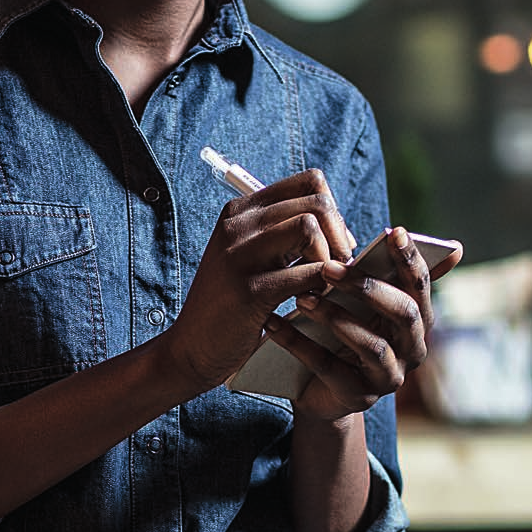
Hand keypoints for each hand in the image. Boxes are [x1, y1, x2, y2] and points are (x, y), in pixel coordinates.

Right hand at [165, 169, 354, 392]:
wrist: (192, 348)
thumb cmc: (230, 305)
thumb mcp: (250, 257)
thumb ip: (283, 236)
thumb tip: (339, 226)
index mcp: (241, 212)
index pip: (310, 182)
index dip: (335, 211)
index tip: (335, 243)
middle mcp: (237, 225)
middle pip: (316, 203)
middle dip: (340, 235)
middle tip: (339, 267)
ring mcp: (239, 255)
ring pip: (310, 227)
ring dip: (331, 259)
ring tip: (325, 284)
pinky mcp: (250, 289)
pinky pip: (307, 273)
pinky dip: (321, 286)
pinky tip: (312, 302)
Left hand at [265, 227, 462, 422]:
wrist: (316, 387)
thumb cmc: (341, 331)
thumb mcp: (357, 301)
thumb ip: (377, 272)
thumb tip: (400, 231)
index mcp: (417, 321)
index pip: (421, 286)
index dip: (411, 260)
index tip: (393, 231)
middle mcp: (412, 350)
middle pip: (403, 314)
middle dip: (367, 288)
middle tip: (329, 268)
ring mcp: (387, 377)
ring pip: (371, 346)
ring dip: (336, 317)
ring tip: (302, 298)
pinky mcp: (357, 397)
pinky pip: (328, 368)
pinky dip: (299, 344)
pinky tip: (274, 324)